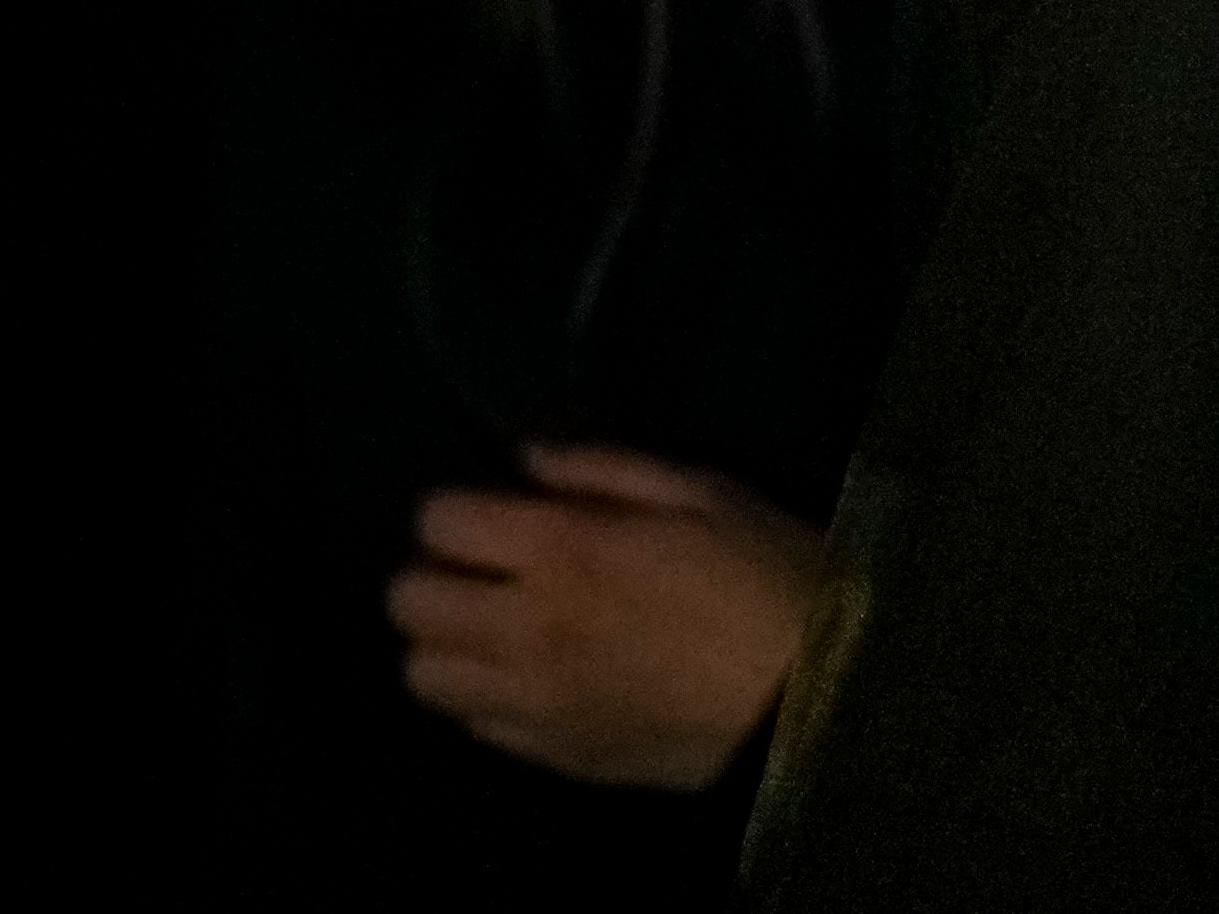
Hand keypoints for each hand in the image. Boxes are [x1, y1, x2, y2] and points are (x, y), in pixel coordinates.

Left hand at [388, 442, 821, 793]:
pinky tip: (536, 678)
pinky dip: (486, 697)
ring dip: (448, 644)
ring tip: (497, 629)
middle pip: (409, 604)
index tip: (492, 512)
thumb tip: (530, 461)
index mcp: (564, 551)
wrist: (809, 697)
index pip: (438, 523)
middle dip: (434, 575)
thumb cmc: (767, 578)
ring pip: (425, 676)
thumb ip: (604, 469)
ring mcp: (535, 702)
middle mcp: (528, 629)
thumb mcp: (703, 491)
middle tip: (483, 570)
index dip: (456, 509)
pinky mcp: (554, 755)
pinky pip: (475, 727)